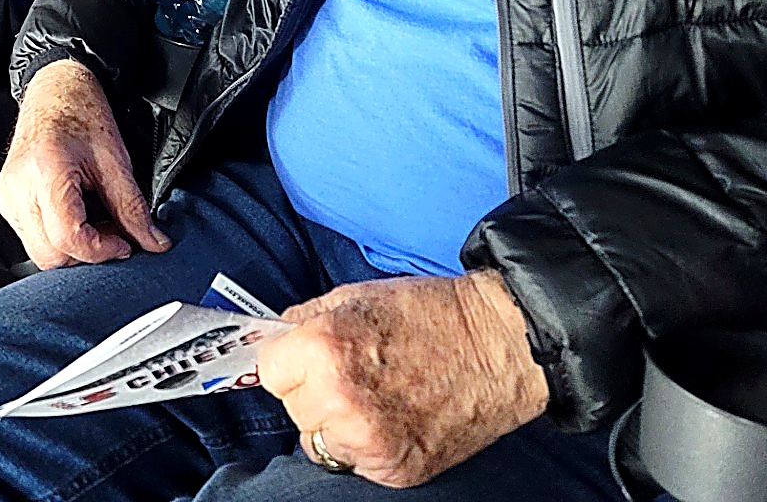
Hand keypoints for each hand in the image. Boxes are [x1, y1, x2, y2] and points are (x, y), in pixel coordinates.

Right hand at [0, 59, 169, 267]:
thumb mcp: (116, 161)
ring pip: (40, 252)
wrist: (55, 90)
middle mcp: (17, 188)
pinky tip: (78, 218)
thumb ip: (133, 208)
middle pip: (50, 255)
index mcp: (45, 172)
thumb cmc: (81, 113)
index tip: (124, 245)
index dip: (101, 251)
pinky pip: (32, 238)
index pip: (67, 238)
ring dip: (73, 250)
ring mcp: (7, 196)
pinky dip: (59, 239)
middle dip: (87, 255)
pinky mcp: (6, 201)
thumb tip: (153, 243)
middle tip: (114, 234)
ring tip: (97, 223)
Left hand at [256, 271, 548, 486]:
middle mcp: (340, 400)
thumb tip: (275, 341)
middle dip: (312, 391)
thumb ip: (304, 322)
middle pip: (292, 408)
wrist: (499, 344)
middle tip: (353, 372)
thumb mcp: (354, 296)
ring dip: (336, 424)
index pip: (267, 371)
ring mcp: (368, 441)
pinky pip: (354, 463)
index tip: (308, 357)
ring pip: (319, 441)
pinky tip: (394, 417)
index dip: (289, 361)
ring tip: (375, 396)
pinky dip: (365, 445)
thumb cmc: (429, 314)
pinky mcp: (395, 469)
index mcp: (323, 350)